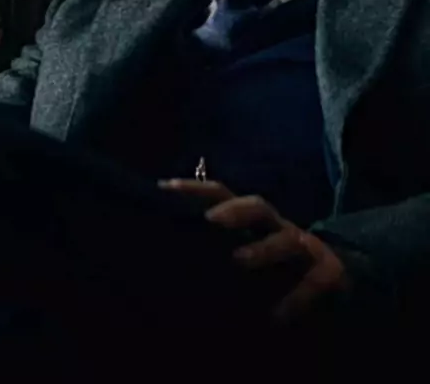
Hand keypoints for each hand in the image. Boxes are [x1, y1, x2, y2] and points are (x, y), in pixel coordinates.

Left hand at [158, 179, 349, 321]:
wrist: (339, 286)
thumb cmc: (279, 274)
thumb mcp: (247, 259)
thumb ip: (218, 252)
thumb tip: (172, 253)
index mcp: (255, 223)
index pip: (224, 197)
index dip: (196, 189)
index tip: (165, 186)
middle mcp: (279, 228)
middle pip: (258, 207)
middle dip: (235, 210)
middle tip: (210, 220)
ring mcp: (306, 248)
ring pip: (288, 240)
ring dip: (263, 249)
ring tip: (240, 260)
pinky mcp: (330, 273)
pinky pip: (314, 281)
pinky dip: (295, 299)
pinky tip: (276, 317)